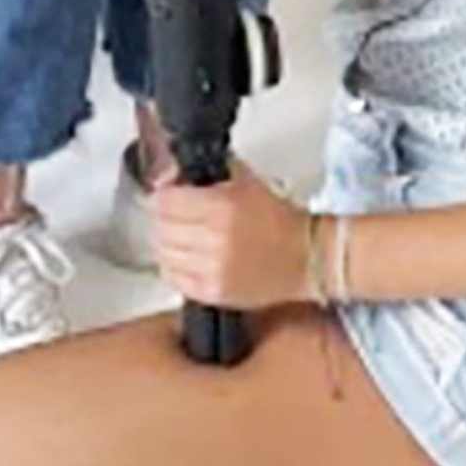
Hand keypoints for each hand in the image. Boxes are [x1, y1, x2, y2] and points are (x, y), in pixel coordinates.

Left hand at [148, 159, 311, 312]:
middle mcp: (214, 239)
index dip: (164, 195)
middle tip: (175, 215)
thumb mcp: (247, 181)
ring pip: (164, 254)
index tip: (168, 195)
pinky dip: (176, 267)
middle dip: (165, 218)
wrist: (304, 257)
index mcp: (222, 206)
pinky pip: (175, 279)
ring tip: (182, 238)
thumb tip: (175, 172)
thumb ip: (210, 173)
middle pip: (161, 227)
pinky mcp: (213, 293)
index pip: (165, 201)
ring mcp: (212, 269)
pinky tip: (188, 259)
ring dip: (169, 243)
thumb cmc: (279, 220)